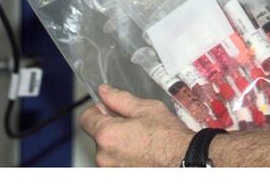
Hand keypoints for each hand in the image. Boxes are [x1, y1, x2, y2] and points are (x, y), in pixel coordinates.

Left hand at [78, 84, 193, 166]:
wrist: (184, 160)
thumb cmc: (169, 138)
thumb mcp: (146, 108)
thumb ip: (119, 99)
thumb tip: (105, 91)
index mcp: (107, 134)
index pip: (85, 118)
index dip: (97, 109)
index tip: (107, 108)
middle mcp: (104, 156)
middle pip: (98, 135)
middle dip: (111, 126)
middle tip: (133, 122)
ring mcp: (111, 170)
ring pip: (107, 150)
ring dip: (118, 142)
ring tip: (140, 139)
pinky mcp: (120, 178)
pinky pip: (115, 162)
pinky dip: (124, 156)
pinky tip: (141, 151)